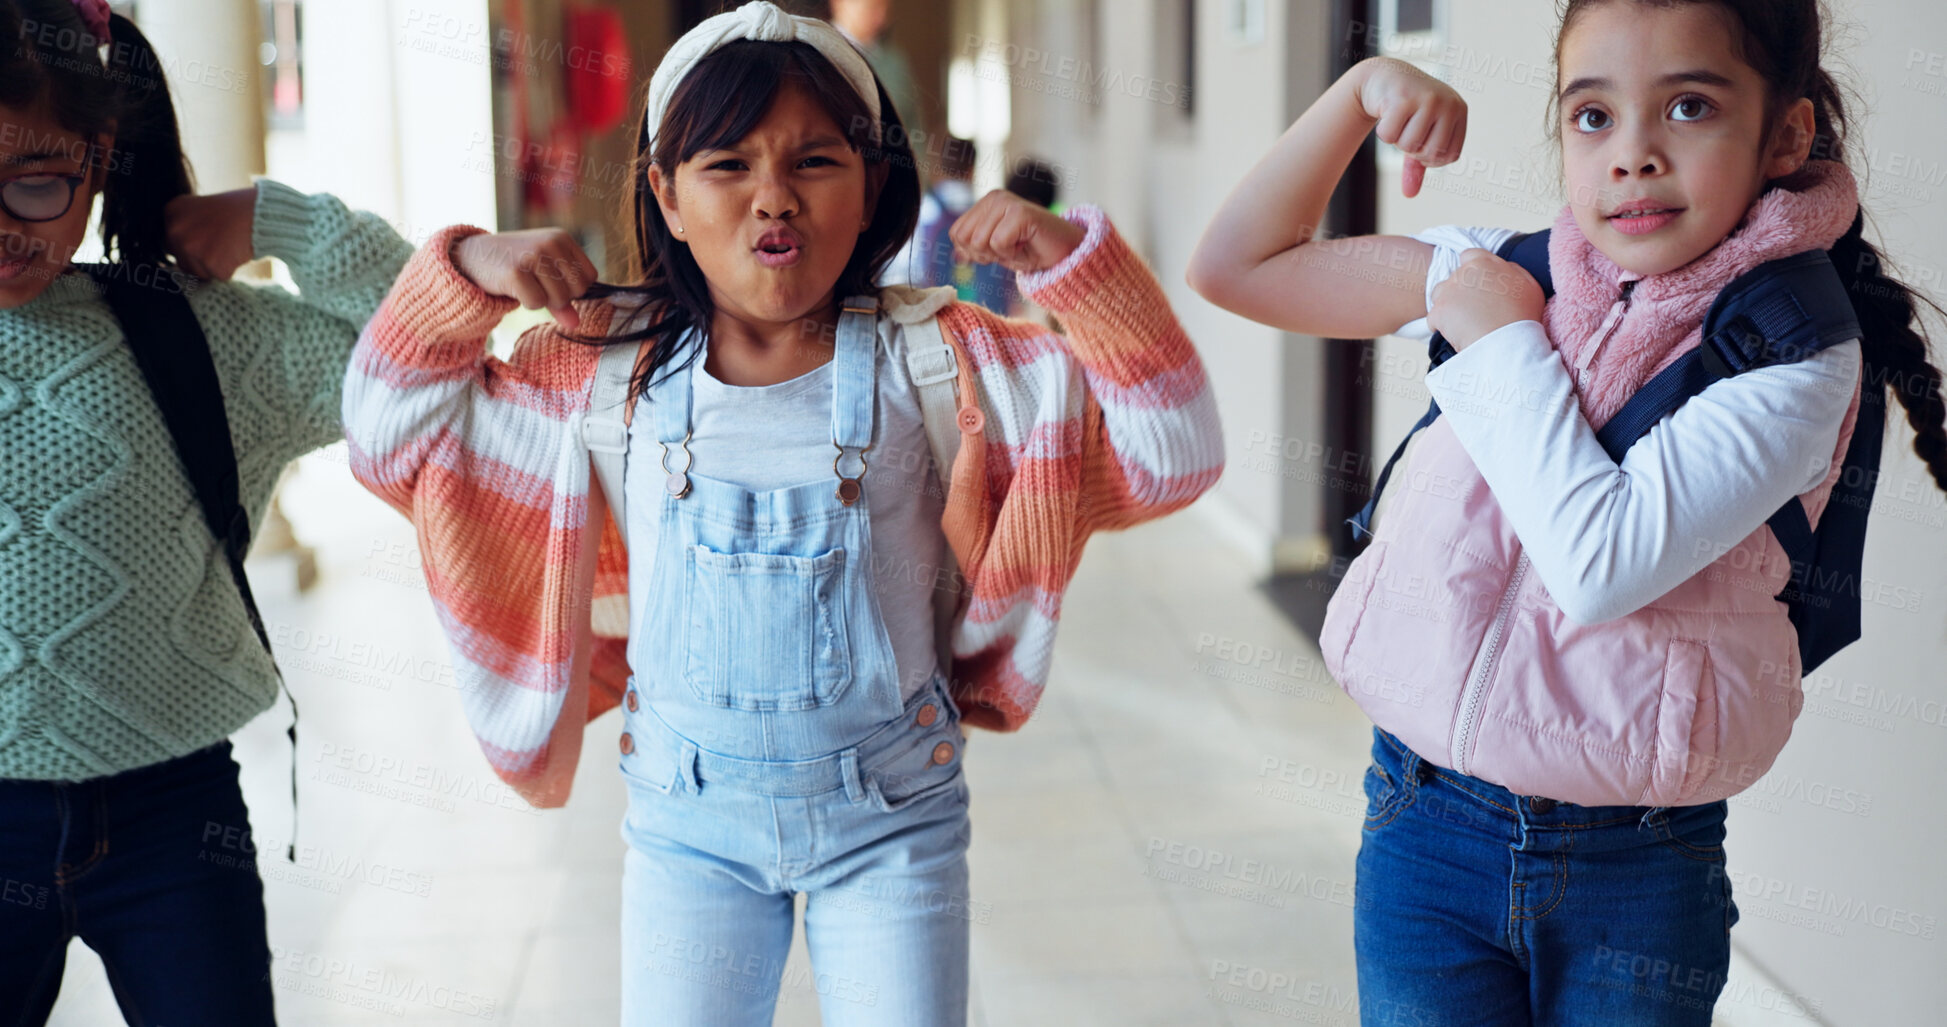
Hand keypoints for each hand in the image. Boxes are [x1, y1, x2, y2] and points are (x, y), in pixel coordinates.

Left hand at [164, 189, 257, 279]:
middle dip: (201, 258)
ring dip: (214, 267)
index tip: (208, 235)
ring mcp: (191, 249)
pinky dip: (229, 270)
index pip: (173, 242)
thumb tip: (180, 253)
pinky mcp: (210, 265)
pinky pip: (217, 277)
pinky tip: (236, 253)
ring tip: (229, 247)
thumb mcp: (200, 207)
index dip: (193, 243)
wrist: (259, 213)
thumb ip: (185, 226)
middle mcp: (175, 230)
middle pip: (183, 260)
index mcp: (172, 212)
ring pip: (198, 272)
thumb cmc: (236, 210)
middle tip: (220, 243)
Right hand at [452, 229, 597, 331]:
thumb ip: (564, 297)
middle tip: (536, 284)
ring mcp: (532, 256)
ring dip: (541, 300)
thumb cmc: (514, 264)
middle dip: (559, 297)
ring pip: (559, 299)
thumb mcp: (543, 275)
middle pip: (578, 290)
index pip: (590, 277)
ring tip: (524, 284)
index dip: (573, 288)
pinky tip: (513, 287)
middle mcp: (550, 243)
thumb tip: (575, 324)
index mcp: (561, 238)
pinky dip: (526, 303)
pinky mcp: (515, 272)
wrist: (473, 256)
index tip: (552, 282)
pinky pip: (536, 304)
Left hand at [948, 190, 1084, 272]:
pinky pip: (998, 244)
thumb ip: (974, 247)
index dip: (974, 252)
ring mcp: (1007, 202)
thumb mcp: (996, 251)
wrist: (1066, 254)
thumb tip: (956, 255)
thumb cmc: (1032, 251)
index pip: (957, 234)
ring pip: (979, 242)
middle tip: (1011, 249)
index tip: (1000, 249)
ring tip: (1020, 245)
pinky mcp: (1020, 212)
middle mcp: (994, 198)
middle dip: (986, 254)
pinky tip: (1027, 244)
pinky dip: (1012, 255)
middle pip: (965, 239)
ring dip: (1000, 254)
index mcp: (985, 204)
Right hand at [1351, 57, 1467, 198]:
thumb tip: (1411, 194)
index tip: (1420, 145)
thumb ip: (1418, 164)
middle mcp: (1448, 104)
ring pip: (1409, 145)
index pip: (1450, 156)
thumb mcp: (1418, 134)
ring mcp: (1427, 100)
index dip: (1431, 159)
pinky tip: (1386, 112)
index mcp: (1459, 111)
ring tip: (1398, 119)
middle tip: (1407, 131)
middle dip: (1413, 150)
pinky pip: (1391, 136)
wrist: (1383, 75)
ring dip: (1397, 139)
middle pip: (1431, 153)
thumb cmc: (1406, 108)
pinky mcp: (1404, 98)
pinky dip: (1384, 131)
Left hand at [1428, 249, 1546, 349]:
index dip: (1472, 271)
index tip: (1479, 285)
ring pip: (1439, 294)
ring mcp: (1448, 292)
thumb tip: (1502, 267)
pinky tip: (1456, 334)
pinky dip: (1441, 326)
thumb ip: (1512, 270)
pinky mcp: (1438, 311)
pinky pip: (1433, 318)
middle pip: (1455, 277)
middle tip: (1475, 309)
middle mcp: (1463, 273)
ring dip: (1448, 304)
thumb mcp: (1528, 285)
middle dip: (1462, 291)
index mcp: (1484, 262)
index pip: (1469, 256)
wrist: (1507, 342)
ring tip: (1463, 320)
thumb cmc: (1523, 316)